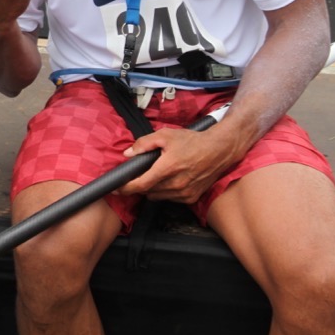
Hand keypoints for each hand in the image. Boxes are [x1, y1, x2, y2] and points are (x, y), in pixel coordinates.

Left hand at [119, 127, 237, 203]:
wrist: (219, 150)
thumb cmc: (192, 141)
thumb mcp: (165, 135)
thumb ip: (144, 144)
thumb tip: (128, 154)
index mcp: (168, 168)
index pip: (141, 184)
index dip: (125, 188)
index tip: (115, 189)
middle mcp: (176, 183)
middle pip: (147, 191)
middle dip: (138, 185)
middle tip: (136, 176)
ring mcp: (185, 192)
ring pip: (158, 196)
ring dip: (151, 189)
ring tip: (155, 175)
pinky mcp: (191, 197)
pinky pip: (170, 198)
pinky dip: (164, 192)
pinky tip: (168, 180)